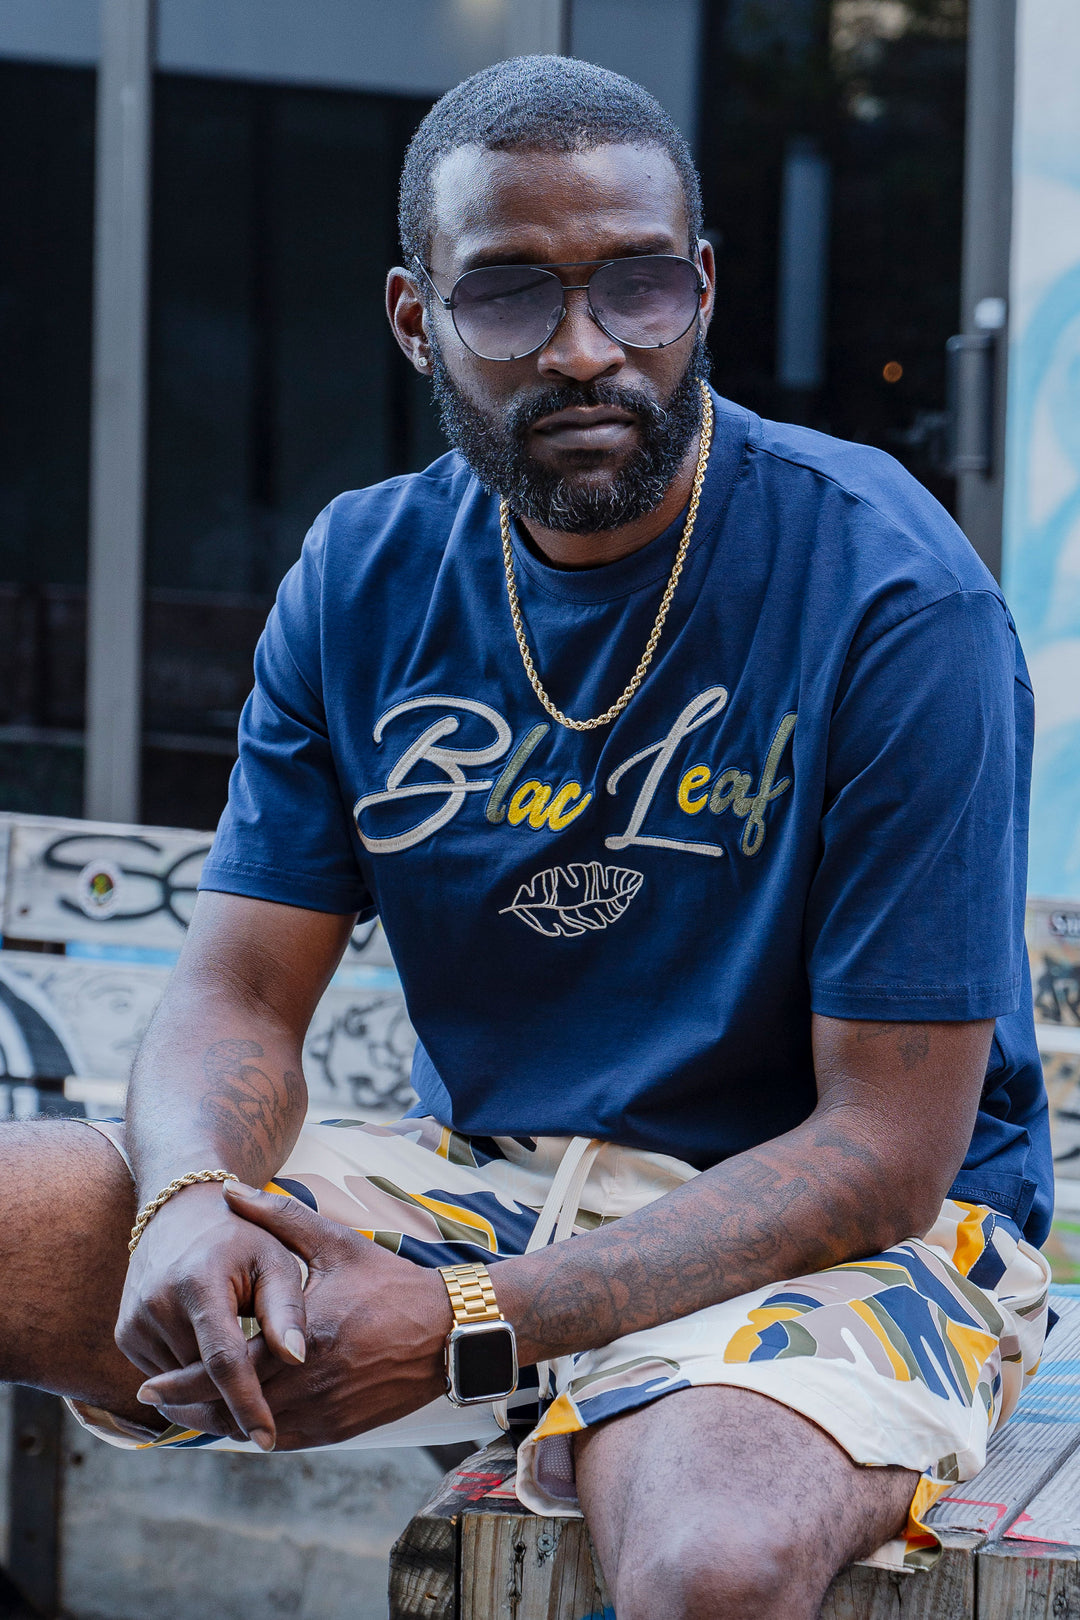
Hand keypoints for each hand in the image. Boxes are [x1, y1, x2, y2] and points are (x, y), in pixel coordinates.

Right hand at [116, 1182, 308, 1449]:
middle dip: (237, 1400)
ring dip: (214, 1386)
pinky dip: (193, 1374)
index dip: (247, 1404)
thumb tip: (299, 1360)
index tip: (269, 1440)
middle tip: (273, 1414)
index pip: (223, 1360)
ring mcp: (134, 1320)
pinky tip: (213, 1350)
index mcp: (198, 1282)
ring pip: (183, 1384)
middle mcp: (157, 1303)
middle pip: (202, 1379)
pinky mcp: (125, 1334)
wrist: (181, 1213)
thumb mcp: (276, 1259)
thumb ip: (287, 1309)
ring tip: (245, 1360)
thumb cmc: (243, 1239)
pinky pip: (167, 1375)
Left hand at [134, 1182, 452, 1449]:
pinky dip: (254, 1431)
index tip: (149, 1382)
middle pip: (231, 1411)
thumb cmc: (391, 1283)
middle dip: (188, 1408)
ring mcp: (326, 1414)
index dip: (183, 1383)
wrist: (449, 1332)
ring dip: (218, 1424)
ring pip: (254, 1432)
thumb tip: (232, 1192)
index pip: (226, 1372)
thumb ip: (281, 1218)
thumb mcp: (336, 1243)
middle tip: (156, 1400)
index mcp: (302, 1340)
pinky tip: (238, 1419)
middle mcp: (310, 1385)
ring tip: (187, 1412)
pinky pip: (285, 1439)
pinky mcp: (341, 1429)